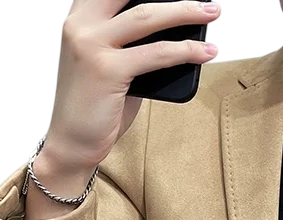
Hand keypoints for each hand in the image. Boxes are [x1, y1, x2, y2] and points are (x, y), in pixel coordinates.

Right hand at [45, 1, 221, 171]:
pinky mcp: (106, 70)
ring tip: (211, 12)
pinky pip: (156, 54)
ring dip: (186, 12)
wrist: (71, 144)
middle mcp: (80, 26)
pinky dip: (185, 51)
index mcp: (79, 19)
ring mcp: (91, 46)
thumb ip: (131, 46)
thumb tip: (173, 36)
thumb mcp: (110, 66)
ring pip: (148, 17)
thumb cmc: (93, 107)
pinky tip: (204, 52)